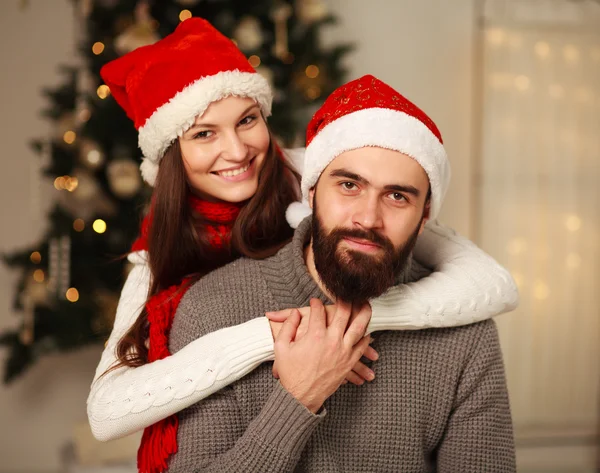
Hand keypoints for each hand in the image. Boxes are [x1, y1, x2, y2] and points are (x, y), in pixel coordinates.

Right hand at [273, 298, 371, 412]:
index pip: (318, 311)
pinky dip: (366, 337)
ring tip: (366, 303)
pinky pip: (362, 346)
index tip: (314, 300)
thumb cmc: (289, 372)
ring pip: (359, 328)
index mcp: (314, 335)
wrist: (300, 397)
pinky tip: (368, 330)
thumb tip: (295, 313)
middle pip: (344, 313)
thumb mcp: (281, 347)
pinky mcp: (348, 363)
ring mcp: (343, 352)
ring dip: (364, 313)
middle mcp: (332, 341)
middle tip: (346, 293)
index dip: (315, 303)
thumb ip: (287, 326)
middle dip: (346, 300)